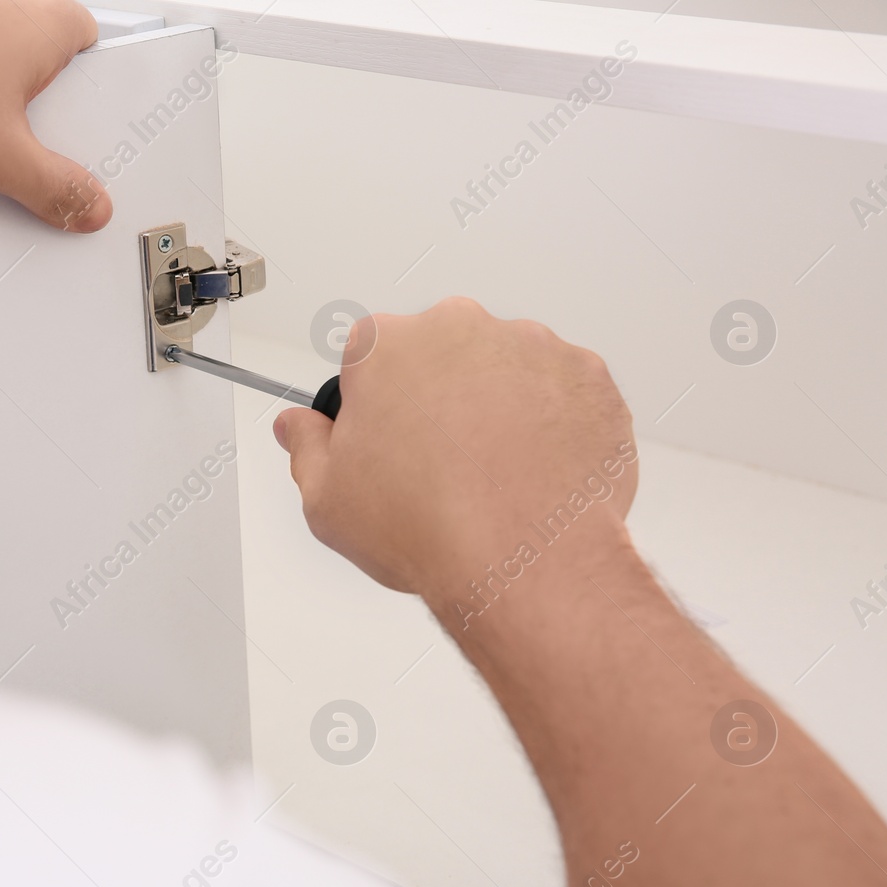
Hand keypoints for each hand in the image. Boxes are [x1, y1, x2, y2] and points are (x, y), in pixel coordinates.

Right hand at [273, 298, 637, 609]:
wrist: (523, 558)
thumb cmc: (428, 525)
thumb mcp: (327, 499)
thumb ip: (306, 448)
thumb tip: (298, 427)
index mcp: (386, 345)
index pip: (370, 356)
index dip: (375, 403)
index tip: (386, 440)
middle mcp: (459, 328)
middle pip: (442, 352)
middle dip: (439, 397)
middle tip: (440, 464)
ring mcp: (530, 346)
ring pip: (506, 368)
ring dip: (499, 407)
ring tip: (494, 475)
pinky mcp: (587, 376)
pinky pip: (564, 391)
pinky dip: (553, 424)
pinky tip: (535, 473)